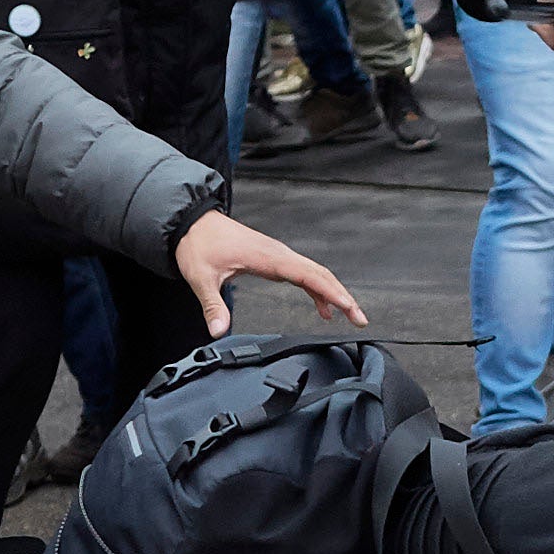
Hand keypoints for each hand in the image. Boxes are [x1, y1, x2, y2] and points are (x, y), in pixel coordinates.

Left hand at [168, 208, 362, 338]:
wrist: (193, 222)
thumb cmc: (198, 244)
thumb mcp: (201, 277)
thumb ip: (212, 305)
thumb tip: (217, 331)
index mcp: (268, 257)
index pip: (308, 276)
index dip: (331, 292)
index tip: (349, 307)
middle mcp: (279, 254)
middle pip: (320, 274)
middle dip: (343, 296)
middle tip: (360, 319)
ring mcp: (278, 255)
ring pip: (315, 273)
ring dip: (334, 293)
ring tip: (350, 316)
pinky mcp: (274, 259)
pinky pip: (303, 274)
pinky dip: (317, 290)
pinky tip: (323, 308)